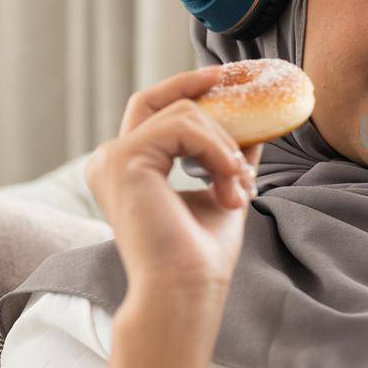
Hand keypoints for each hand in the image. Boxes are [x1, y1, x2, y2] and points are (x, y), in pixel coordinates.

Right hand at [85, 66, 263, 302]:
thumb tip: (258, 130)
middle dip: (199, 91)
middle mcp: (109, 160)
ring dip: (225, 146)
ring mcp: (112, 158)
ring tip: (239, 185)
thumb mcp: (220, 191)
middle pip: (157, 99)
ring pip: (184, 114)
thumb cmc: (199, 254)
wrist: (186, 289)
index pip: (152, 109)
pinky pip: (185, 128)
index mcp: (126, 168)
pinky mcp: (125, 160)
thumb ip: (229, 158)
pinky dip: (218, 152)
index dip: (185, 88)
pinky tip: (229, 183)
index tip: (223, 78)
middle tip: (240, 95)